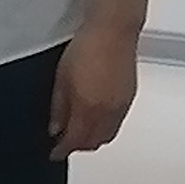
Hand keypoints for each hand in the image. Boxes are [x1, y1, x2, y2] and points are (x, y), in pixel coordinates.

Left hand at [49, 25, 138, 156]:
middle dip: (78, 146)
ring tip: (80, 132)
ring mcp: (121, 106)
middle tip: (65, 143)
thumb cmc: (86, 48)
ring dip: (93, 139)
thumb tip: (56, 128)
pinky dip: (105, 128)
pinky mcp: (129, 98)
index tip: (55, 152)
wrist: (113, 30)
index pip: (75, 141)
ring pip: (107, 135)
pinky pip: (117, 123)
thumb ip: (59, 107)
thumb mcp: (62, 78)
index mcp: (89, 108)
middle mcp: (108, 112)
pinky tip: (96, 119)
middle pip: (93, 142)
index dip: (63, 150)